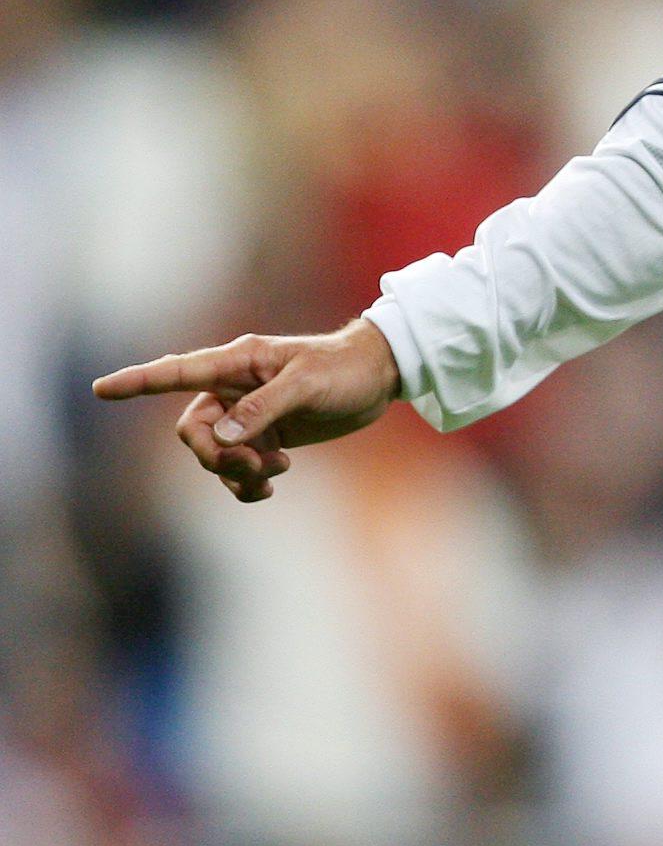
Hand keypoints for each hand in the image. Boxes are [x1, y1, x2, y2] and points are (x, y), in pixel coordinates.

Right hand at [92, 317, 402, 503]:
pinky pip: (236, 469)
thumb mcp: (307, 384)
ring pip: (214, 455)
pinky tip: (273, 482)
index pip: (176, 372)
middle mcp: (233, 389)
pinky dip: (247, 482)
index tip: (101, 389)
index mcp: (237, 363)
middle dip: (216, 456)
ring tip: (276, 470)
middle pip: (194, 432)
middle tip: (256, 465)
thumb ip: (263, 407)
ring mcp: (247, 414)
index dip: (137, 382)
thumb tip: (222, 436)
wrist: (378, 378)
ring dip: (236, 472)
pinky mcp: (264, 437)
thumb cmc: (343, 368)